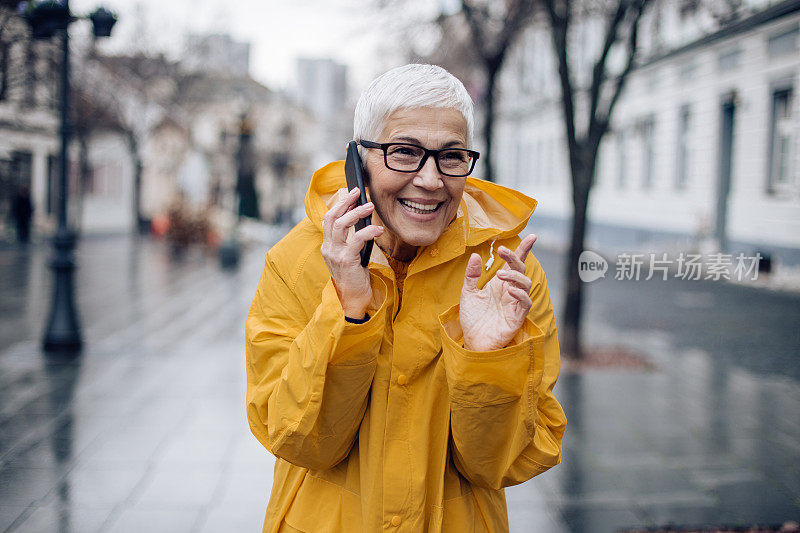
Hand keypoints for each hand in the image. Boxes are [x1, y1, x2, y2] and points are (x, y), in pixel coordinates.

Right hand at [321, 188, 383, 318]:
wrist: (353, 299)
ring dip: (357, 213)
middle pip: (332, 218)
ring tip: (370, 206)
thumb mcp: (349, 255)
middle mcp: (328, 248)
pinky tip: (378, 229)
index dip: (339, 204)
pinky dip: (368, 231)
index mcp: (327, 246)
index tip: (351, 193)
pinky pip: (356, 240)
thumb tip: (361, 220)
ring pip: (341, 225)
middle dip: (345, 202)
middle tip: (359, 192)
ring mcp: (335, 254)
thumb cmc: (354, 277)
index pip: (328, 219)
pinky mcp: (346, 260)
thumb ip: (350, 240)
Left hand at [460, 234, 536, 351]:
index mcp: (501, 284)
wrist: (472, 341)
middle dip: (515, 257)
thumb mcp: (468, 293)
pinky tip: (510, 291)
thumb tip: (476, 255)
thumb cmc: (473, 318)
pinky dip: (520, 295)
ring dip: (515, 276)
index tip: (531, 237)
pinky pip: (525, 303)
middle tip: (502, 250)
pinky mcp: (517, 317)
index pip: (515, 263)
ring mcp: (515, 304)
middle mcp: (510, 291)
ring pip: (525, 284)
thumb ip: (471, 275)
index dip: (524, 250)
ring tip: (500, 275)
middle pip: (521, 269)